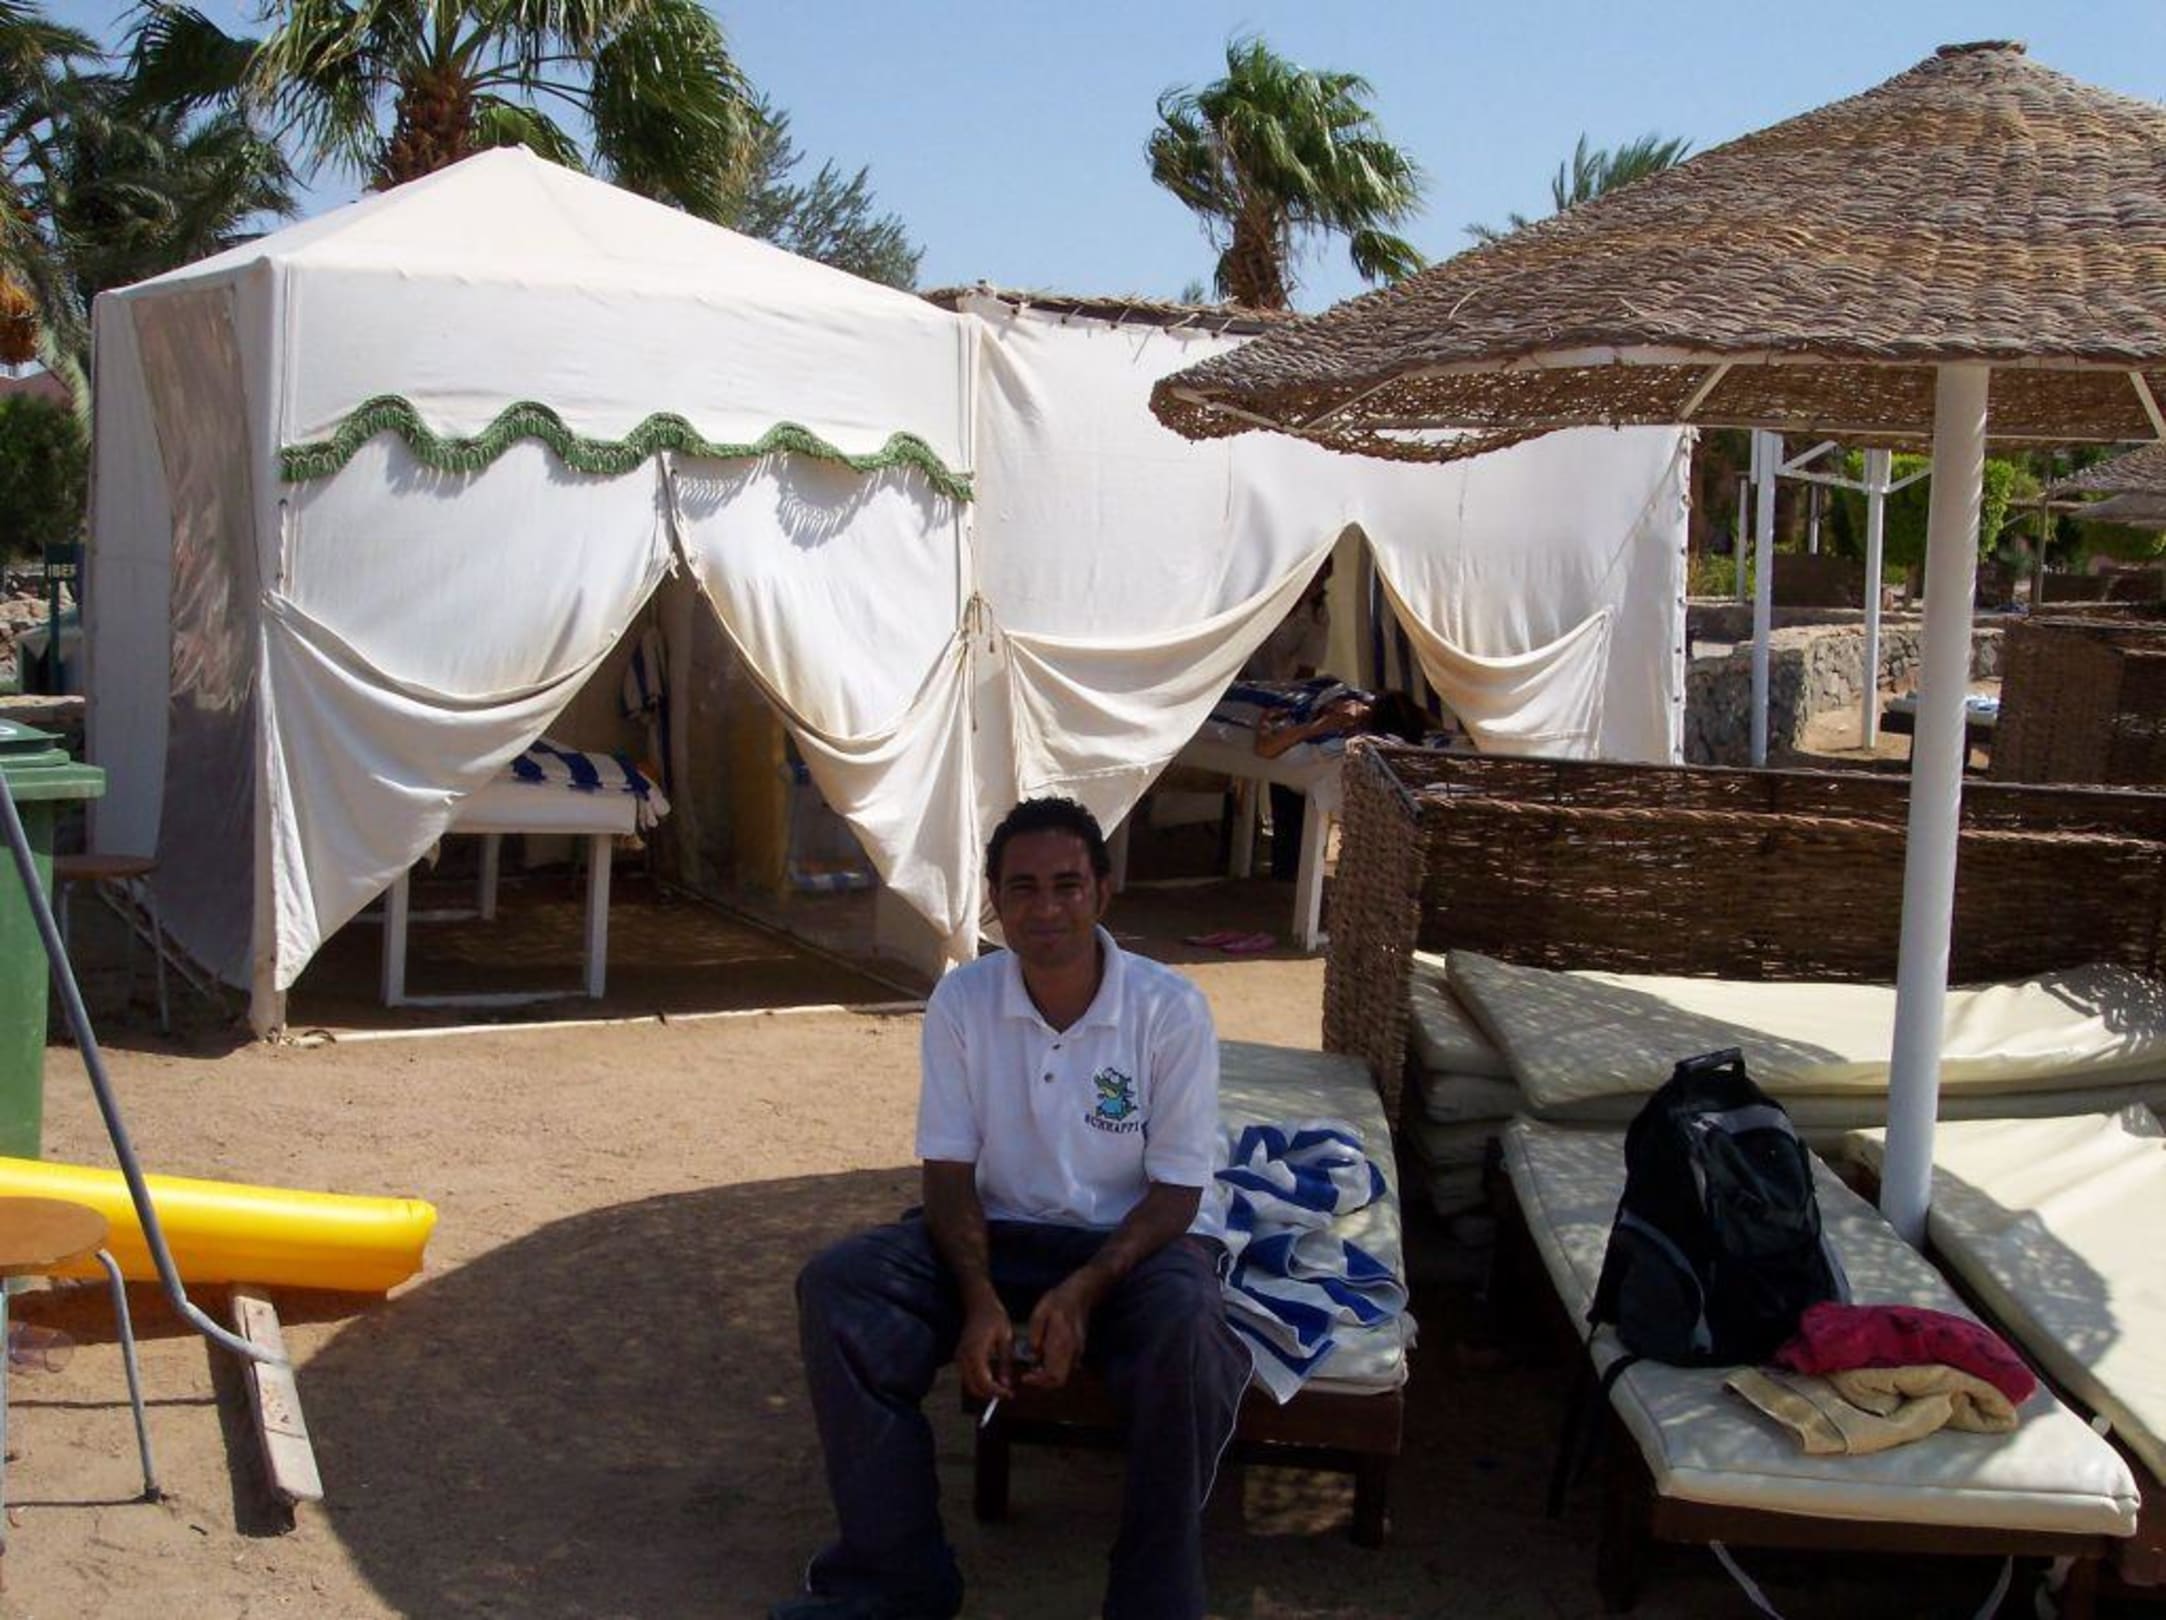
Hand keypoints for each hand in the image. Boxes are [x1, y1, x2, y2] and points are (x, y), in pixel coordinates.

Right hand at [955, 1301, 1014, 1402]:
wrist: (979, 1304)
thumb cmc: (994, 1317)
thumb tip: (1006, 1384)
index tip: (1009, 1394)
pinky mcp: (959, 1357)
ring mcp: (959, 1357)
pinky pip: (967, 1377)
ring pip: (968, 1384)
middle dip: (989, 1395)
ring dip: (983, 1391)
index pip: (983, 1381)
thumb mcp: (1006, 1338)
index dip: (996, 1392)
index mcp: (976, 1351)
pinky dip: (978, 1383)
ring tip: (1001, 1388)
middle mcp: (964, 1356)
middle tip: (1006, 1394)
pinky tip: (992, 1381)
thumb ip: (1006, 1363)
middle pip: (973, 1387)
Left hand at [1022, 1272, 1102, 1389]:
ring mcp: (1078, 1351)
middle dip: (1043, 1381)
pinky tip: (1044, 1357)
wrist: (1080, 1293)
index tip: (1025, 1377)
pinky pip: (1066, 1367)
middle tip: (1029, 1374)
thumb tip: (1033, 1355)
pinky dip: (1054, 1368)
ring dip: (1048, 1376)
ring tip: (1035, 1365)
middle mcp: (1072, 1351)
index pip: (1053, 1376)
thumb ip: (1035, 1334)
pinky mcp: (1078, 1349)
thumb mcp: (1040, 1312)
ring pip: (1063, 1375)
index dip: (1038, 1381)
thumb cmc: (1059, 1300)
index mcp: (1062, 1342)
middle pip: (1060, 1381)